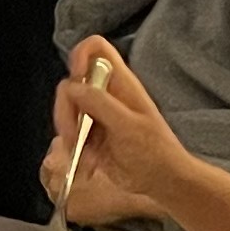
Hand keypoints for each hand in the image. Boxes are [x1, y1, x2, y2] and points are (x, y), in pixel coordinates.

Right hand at [42, 42, 194, 227]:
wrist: (162, 181)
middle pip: (71, 82)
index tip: (75, 82)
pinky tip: (87, 162)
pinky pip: (69, 132)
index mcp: (121, 82)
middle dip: (66, 109)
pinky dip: (72, 147)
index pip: (95, 48)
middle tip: (73, 136)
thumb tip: (71, 86)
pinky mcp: (90, 135)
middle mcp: (106, 93)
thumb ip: (100, 103)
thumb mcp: (129, 127)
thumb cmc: (155, 152)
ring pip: (66, 109)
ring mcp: (97, 114)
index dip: (79, 56)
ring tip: (84, 154)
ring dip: (68, 132)